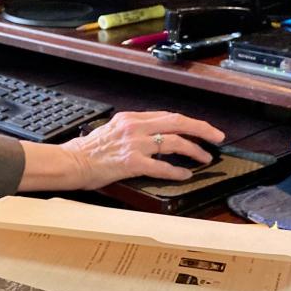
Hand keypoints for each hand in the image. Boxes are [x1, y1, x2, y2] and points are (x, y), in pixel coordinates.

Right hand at [17, 111, 224, 191]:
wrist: (72, 162)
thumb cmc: (89, 151)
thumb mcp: (112, 130)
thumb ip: (134, 130)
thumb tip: (156, 136)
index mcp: (131, 118)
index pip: (168, 115)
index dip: (189, 122)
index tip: (201, 128)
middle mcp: (135, 127)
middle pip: (178, 122)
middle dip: (202, 129)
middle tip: (218, 137)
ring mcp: (134, 144)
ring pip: (175, 142)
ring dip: (194, 151)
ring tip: (204, 158)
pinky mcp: (132, 163)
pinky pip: (162, 166)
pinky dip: (178, 171)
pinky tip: (185, 175)